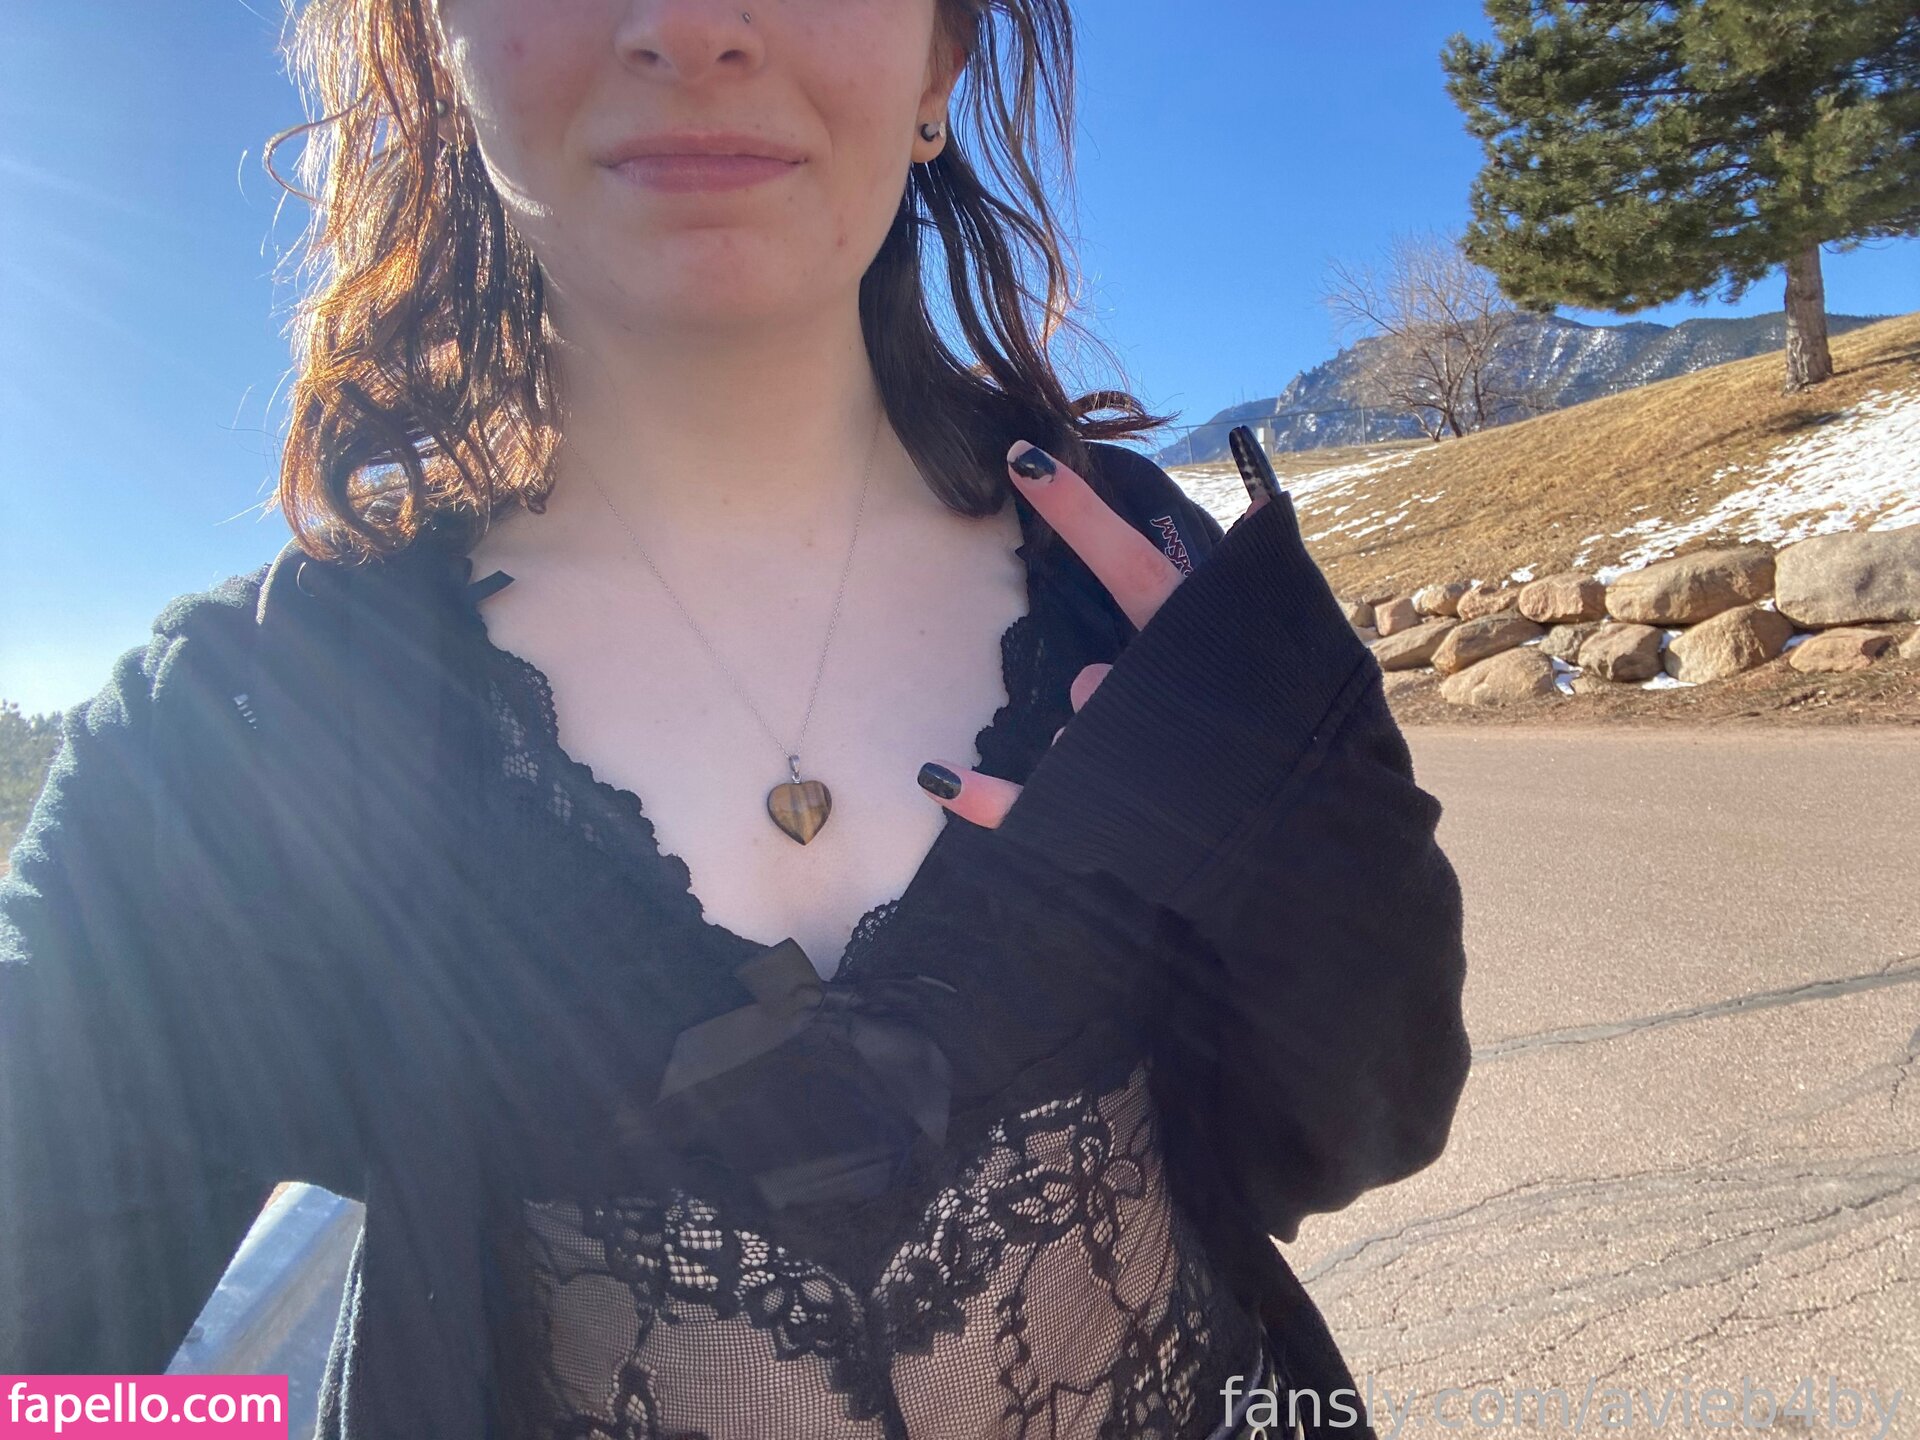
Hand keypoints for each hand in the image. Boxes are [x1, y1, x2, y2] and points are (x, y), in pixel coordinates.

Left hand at [916, 439, 1272, 828]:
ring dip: (1094, 745)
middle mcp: (1162, 701)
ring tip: (1150, 774)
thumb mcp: (1280, 640)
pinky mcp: (1107, 812)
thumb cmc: (1283, 718)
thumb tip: (1264, 499)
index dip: (1080, 514)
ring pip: (1078, 737)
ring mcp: (1134, 763)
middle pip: (1098, 683)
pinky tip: (936, 778)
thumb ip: (1257, 575)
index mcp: (1199, 641)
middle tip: (1116, 706)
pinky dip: (984, 800)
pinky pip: (1030, 807)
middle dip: (1101, 697)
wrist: (1312, 830)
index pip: (1131, 564)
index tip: (1020, 459)